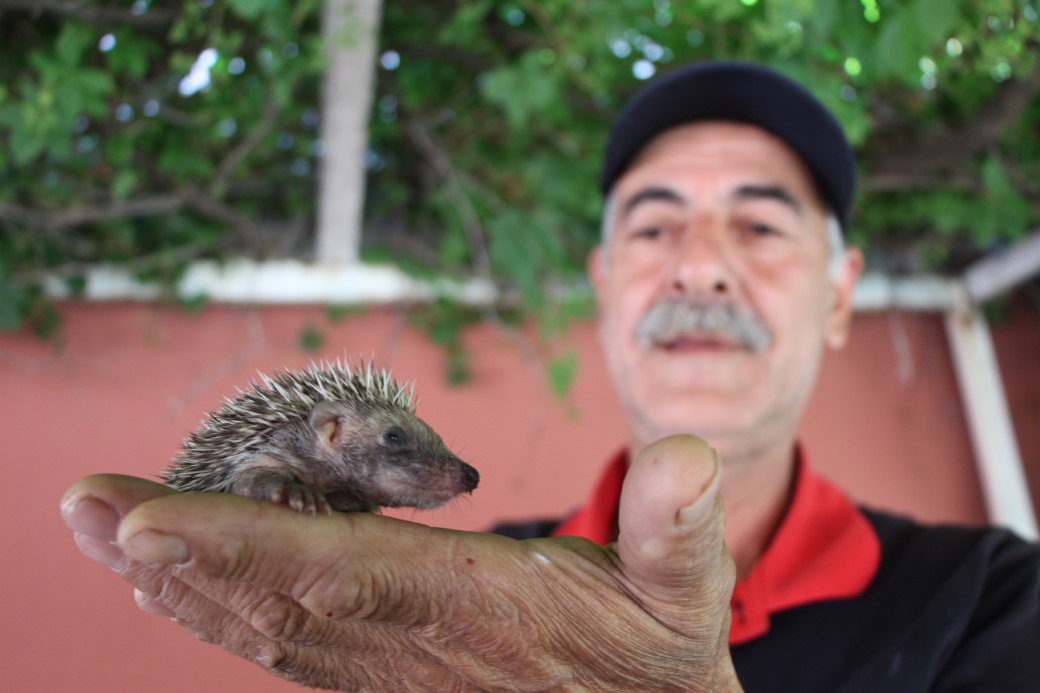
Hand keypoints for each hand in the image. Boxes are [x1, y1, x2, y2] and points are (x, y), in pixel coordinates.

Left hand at [61, 435, 740, 691]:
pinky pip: (286, 641)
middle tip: (84, 505)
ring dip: (181, 580)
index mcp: (473, 613)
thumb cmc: (653, 664)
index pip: (341, 573)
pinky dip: (224, 604)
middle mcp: (411, 645)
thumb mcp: (686, 598)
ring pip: (266, 626)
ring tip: (107, 531)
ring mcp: (388, 666)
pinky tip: (180, 578)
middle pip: (273, 600)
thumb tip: (681, 458)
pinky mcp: (385, 671)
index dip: (244, 548)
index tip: (149, 520)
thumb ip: (678, 531)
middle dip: (175, 554)